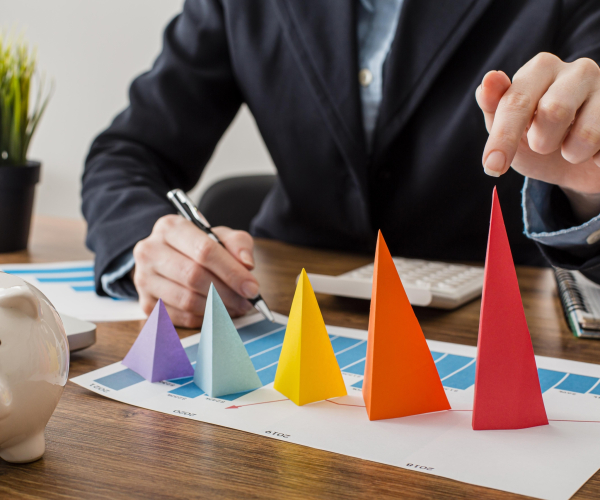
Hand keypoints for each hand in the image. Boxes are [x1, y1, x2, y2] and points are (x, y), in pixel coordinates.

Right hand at [132, 215, 257, 327]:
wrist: (169, 257)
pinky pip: (179, 317)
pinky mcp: (146, 303)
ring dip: (217, 308)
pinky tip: (218, 313)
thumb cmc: (198, 246)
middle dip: (226, 293)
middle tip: (247, 301)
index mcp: (170, 227)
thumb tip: (247, 265)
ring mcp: (143, 278)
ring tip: (236, 307)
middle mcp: (150, 251)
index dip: (232, 272)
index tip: (252, 287)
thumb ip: (238, 244)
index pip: (204, 251)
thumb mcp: (220, 236)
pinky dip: (204, 319)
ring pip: (186, 299)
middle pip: (194, 277)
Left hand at [476, 53, 599, 221]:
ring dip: (572, 154)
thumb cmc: (535, 137)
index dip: (503, 138)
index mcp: (541, 68)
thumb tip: (489, 80)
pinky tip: (595, 152)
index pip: (517, 101)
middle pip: (555, 111)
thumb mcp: (506, 127)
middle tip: (543, 145)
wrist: (576, 163)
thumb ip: (493, 106)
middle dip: (543, 142)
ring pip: (587, 135)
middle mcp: (578, 70)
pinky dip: (596, 160)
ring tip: (571, 148)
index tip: (492, 167)